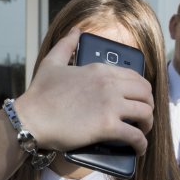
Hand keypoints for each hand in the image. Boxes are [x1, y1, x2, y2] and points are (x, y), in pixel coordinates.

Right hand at [14, 28, 153, 154]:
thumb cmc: (39, 94)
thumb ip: (65, 45)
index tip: (136, 100)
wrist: (30, 118)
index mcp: (99, 70)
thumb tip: (76, 30)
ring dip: (148, 124)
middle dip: (148, 105)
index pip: (134, 77)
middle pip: (146, 93)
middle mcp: (109, 85)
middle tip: (141, 116)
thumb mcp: (51, 63)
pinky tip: (138, 149)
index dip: (141, 90)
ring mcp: (110, 105)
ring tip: (142, 132)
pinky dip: (141, 144)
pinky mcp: (107, 126)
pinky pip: (135, 136)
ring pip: (146, 113)